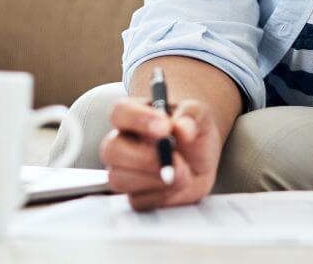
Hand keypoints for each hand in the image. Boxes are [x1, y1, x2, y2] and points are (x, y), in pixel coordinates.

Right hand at [99, 96, 221, 210]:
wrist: (201, 156)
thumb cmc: (193, 129)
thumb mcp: (199, 114)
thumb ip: (191, 115)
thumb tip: (183, 128)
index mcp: (132, 114)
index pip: (120, 112)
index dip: (138, 120)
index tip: (165, 127)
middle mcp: (121, 142)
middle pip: (112, 150)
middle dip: (143, 157)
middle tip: (172, 157)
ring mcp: (124, 171)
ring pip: (120, 179)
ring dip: (155, 178)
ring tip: (183, 170)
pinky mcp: (135, 195)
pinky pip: (138, 201)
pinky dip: (163, 195)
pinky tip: (178, 183)